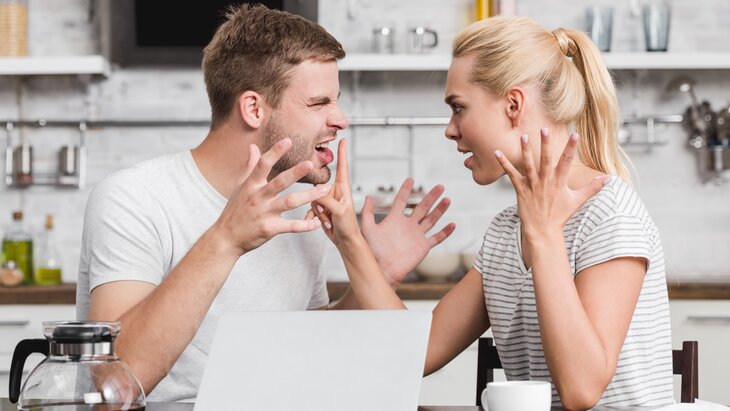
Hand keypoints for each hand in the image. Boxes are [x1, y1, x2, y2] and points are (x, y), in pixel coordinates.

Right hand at [212, 138, 331, 255]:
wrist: (226, 237)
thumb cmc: (235, 210)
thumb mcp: (240, 186)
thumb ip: (249, 166)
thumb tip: (253, 146)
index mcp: (251, 185)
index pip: (263, 165)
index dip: (275, 152)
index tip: (287, 141)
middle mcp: (258, 197)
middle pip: (279, 182)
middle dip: (295, 173)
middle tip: (311, 163)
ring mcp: (264, 213)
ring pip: (290, 202)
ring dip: (309, 196)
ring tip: (324, 190)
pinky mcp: (269, 228)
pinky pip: (291, 226)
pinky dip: (305, 225)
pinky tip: (317, 223)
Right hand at [308, 139, 361, 244]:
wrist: (345, 242)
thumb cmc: (348, 227)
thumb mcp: (339, 212)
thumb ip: (325, 200)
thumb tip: (314, 194)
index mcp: (343, 189)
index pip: (342, 167)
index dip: (343, 154)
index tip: (343, 140)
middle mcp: (335, 193)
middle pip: (320, 187)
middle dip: (321, 201)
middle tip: (328, 212)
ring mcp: (328, 201)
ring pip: (313, 198)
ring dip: (319, 211)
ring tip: (328, 219)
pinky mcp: (322, 209)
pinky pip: (310, 208)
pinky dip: (313, 216)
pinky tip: (319, 223)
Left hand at [360, 178, 455, 287]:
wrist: (383, 270)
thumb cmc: (373, 252)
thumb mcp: (368, 229)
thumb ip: (368, 213)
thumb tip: (368, 197)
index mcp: (394, 219)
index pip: (401, 201)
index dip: (406, 190)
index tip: (410, 179)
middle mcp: (407, 225)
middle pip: (422, 207)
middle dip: (431, 197)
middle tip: (440, 186)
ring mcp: (416, 235)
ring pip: (431, 219)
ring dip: (440, 210)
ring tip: (447, 199)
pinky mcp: (423, 246)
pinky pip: (437, 238)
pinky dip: (445, 232)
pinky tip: (452, 224)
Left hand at [494, 128, 609, 240]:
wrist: (542, 231)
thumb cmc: (560, 215)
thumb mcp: (578, 201)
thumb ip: (593, 188)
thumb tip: (609, 178)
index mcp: (559, 182)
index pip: (567, 162)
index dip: (571, 148)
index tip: (575, 134)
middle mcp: (546, 182)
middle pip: (546, 160)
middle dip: (546, 144)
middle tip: (545, 129)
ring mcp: (532, 185)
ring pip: (528, 165)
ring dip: (525, 150)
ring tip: (523, 137)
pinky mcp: (520, 189)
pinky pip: (511, 174)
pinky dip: (504, 163)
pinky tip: (497, 152)